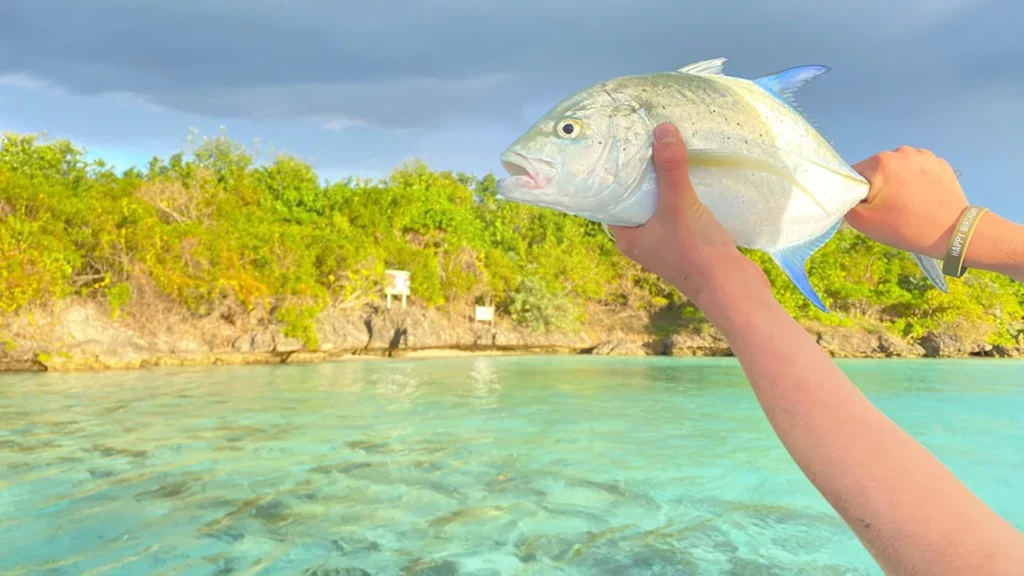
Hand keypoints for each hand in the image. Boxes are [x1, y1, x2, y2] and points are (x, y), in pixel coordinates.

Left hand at [608, 123, 767, 302]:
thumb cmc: (696, 251)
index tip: (620, 148)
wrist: (733, 289)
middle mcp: (643, 240)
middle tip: (647, 139)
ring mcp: (667, 242)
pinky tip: (694, 173)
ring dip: (667, 182)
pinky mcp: (690, 241)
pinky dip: (686, 193)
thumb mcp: (679, 204)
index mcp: (627, 236)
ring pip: (661, 204)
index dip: (615, 175)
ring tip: (670, 149)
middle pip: (638, 198)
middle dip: (644, 173)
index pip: (611, 200)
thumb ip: (670, 168)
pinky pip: (682, 210)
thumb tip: (662, 128)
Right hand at [847, 146, 967, 259]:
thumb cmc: (904, 227)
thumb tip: (849, 196)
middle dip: (878, 187)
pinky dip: (916, 182)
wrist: (953, 233)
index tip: (869, 209)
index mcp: (880, 162)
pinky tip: (922, 198)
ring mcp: (924, 156)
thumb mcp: (862, 221)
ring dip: (897, 183)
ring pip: (898, 169)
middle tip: (888, 209)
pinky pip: (918, 170)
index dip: (856, 193)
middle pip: (877, 170)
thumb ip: (845, 204)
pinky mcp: (940, 163)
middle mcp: (902, 152)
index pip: (855, 174)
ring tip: (907, 204)